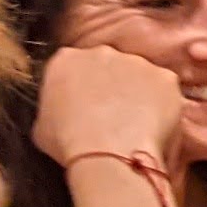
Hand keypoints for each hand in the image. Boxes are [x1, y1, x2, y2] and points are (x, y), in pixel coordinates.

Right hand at [33, 43, 189, 179]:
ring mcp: (136, 62)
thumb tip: (61, 115)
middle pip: (110, 67)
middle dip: (114, 87)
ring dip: (140, 95)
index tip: (90, 106)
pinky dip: (164, 105)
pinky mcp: (164, 76)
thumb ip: (53, 108)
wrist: (107, 153)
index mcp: (66, 60)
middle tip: (115, 116)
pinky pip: (165, 89)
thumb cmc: (69, 144)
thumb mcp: (42, 125)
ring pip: (140, 76)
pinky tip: (155, 126)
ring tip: (137, 125)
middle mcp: (102, 52)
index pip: (76, 67)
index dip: (85, 89)